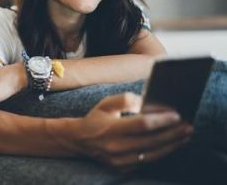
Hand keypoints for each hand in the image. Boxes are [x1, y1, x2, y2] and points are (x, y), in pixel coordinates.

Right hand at [74, 93, 192, 172]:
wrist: (80, 140)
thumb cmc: (95, 118)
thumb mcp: (106, 103)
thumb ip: (126, 100)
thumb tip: (146, 103)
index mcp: (111, 128)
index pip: (141, 125)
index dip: (160, 120)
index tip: (176, 115)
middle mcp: (116, 147)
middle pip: (151, 141)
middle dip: (172, 134)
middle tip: (188, 126)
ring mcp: (119, 160)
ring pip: (152, 154)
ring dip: (171, 145)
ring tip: (184, 136)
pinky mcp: (122, 168)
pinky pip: (146, 162)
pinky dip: (160, 153)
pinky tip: (170, 145)